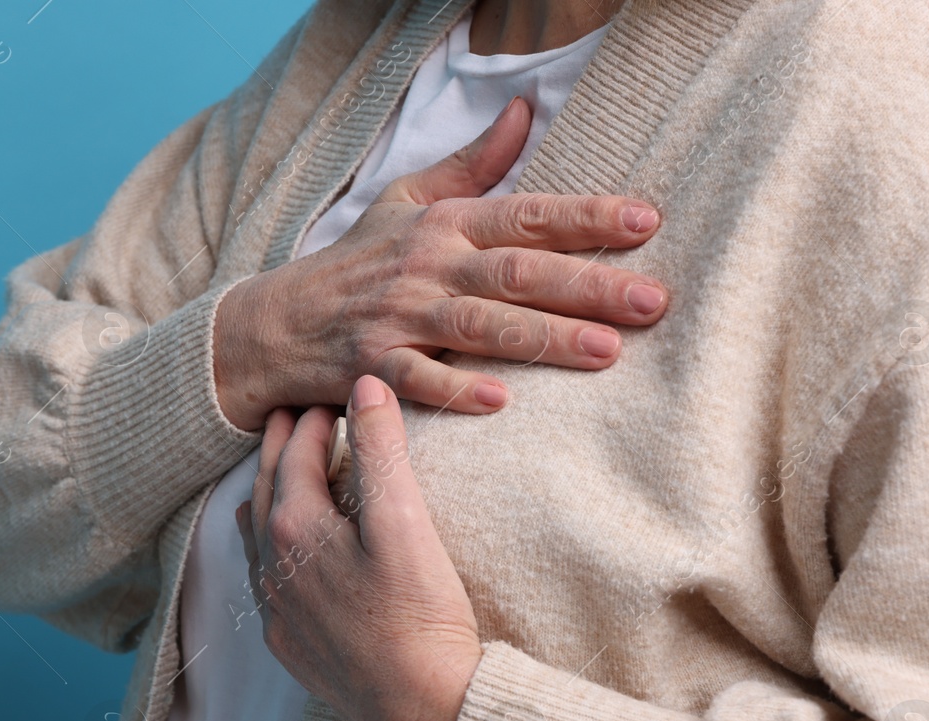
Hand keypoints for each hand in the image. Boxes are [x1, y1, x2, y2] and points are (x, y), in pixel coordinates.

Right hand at [212, 96, 668, 430]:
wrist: (278, 322)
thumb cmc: (356, 262)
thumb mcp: (408, 199)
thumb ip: (473, 164)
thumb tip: (525, 111)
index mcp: (444, 225)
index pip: (526, 215)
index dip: (586, 217)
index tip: (646, 221)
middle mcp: (427, 267)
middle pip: (517, 273)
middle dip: (587, 285)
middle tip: (651, 301)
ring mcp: (399, 318)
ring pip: (480, 326)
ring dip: (544, 338)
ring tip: (606, 351)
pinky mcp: (374, 367)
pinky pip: (418, 379)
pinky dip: (455, 389)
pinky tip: (500, 400)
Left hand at [234, 375, 482, 720]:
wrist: (419, 708)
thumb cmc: (419, 614)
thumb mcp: (405, 521)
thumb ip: (381, 449)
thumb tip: (364, 386)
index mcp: (294, 529)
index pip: (294, 454)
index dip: (312, 419)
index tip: (330, 397)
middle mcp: (271, 568)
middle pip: (266, 489)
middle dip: (278, 448)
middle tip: (292, 416)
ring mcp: (277, 611)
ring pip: (257, 538)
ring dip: (270, 498)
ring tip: (281, 474)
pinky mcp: (289, 644)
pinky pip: (266, 582)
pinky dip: (273, 549)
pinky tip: (288, 556)